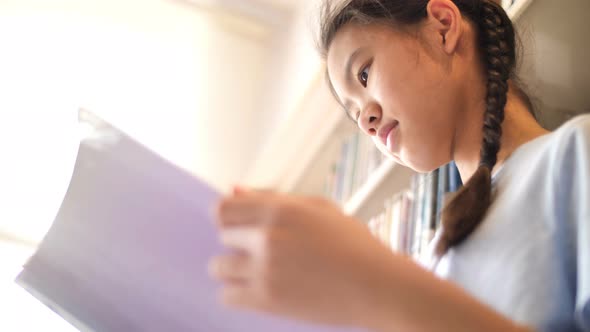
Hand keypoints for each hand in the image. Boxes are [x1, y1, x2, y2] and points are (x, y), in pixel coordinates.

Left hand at [209, 188, 394, 327]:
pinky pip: (227, 296)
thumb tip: (234, 189)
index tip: (240, 226)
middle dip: (238, 243)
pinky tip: (260, 290)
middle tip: (264, 252)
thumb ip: (273, 197)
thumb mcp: (319, 209)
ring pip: (218, 267)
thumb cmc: (354, 245)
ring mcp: (264, 269)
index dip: (230, 218)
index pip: (223, 209)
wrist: (378, 287)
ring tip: (260, 272)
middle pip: (221, 236)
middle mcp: (267, 237)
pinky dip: (238, 294)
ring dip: (234, 269)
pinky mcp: (267, 300)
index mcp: (280, 210)